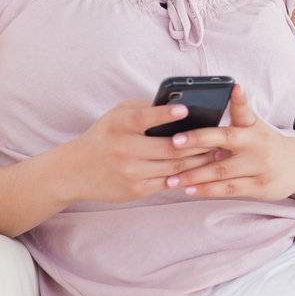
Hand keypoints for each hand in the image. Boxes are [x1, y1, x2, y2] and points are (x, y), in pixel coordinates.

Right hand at [59, 99, 221, 203]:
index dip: (165, 114)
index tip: (185, 109)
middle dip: (200, 143)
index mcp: (120, 125)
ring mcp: (130, 172)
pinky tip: (201, 169)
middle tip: (220, 137)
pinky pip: (168, 182)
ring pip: (175, 166)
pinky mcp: (136, 189)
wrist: (74, 171)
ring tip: (218, 152)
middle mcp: (124, 149)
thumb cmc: (104, 136)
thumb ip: (144, 109)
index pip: (144, 117)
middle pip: (170, 147)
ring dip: (200, 160)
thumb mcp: (117, 116)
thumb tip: (180, 106)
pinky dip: (187, 175)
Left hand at [164, 84, 294, 201]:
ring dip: (194, 175)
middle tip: (172, 143)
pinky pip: (229, 189)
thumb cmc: (267, 143)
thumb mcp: (256, 124)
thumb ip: (239, 111)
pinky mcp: (260, 187)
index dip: (237, 99)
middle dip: (198, 141)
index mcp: (255, 127)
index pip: (242, 111)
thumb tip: (223, 93)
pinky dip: (208, 190)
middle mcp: (258, 145)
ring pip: (222, 170)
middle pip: (226, 141)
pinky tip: (190, 190)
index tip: (229, 88)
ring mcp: (260, 167)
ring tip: (171, 179)